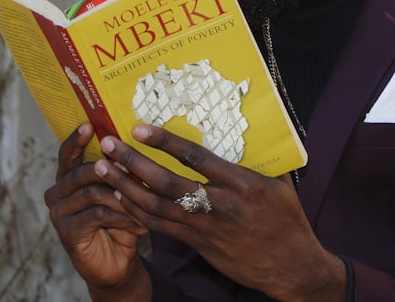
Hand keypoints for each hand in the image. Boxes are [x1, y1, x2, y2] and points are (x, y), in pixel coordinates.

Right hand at [44, 124, 150, 299]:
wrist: (116, 263)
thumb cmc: (121, 221)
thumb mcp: (123, 192)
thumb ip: (122, 172)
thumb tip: (137, 145)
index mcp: (68, 177)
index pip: (68, 153)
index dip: (77, 139)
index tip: (89, 124)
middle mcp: (58, 192)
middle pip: (81, 171)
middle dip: (110, 168)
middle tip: (132, 166)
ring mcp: (59, 213)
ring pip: (92, 192)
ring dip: (121, 193)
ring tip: (144, 196)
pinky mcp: (67, 232)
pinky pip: (96, 214)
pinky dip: (120, 214)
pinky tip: (138, 219)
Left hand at [98, 124, 346, 301]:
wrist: (291, 267)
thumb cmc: (288, 220)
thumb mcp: (280, 183)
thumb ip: (258, 158)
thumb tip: (246, 127)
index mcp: (241, 184)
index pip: (196, 157)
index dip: (165, 142)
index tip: (140, 127)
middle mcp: (219, 205)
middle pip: (166, 182)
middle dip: (133, 163)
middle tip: (108, 145)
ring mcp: (205, 228)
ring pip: (156, 207)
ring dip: (126, 187)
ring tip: (103, 169)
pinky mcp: (198, 244)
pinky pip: (160, 227)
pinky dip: (137, 212)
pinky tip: (120, 198)